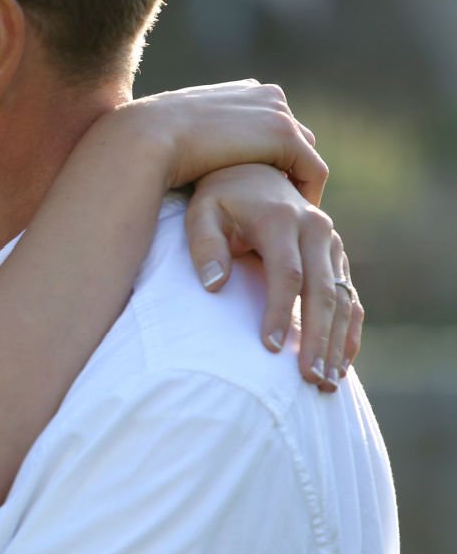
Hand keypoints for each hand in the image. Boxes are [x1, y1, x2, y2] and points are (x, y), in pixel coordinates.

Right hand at [110, 80, 327, 201]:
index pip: (272, 124)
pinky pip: (312, 172)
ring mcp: (279, 114)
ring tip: (282, 212)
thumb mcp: (183, 128)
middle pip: (295, 138)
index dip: (267, 157)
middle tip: (274, 203)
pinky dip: (306, 194)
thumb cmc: (153, 139)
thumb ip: (202, 132)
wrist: (149, 137)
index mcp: (244, 90)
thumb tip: (201, 150)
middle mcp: (267, 95)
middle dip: (287, 168)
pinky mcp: (285, 137)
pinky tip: (289, 217)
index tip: (258, 187)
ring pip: (305, 156)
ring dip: (296, 182)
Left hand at [185, 164, 361, 391]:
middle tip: (311, 378)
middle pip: (323, 292)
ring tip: (326, 381)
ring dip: (337, 342)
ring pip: (343, 299)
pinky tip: (342, 362)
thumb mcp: (202, 213)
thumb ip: (205, 246)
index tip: (268, 348)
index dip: (278, 311)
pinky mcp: (337, 257)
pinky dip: (348, 330)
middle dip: (317, 338)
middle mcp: (316, 230)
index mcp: (282, 219)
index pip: (286, 273)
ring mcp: (331, 243)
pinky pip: (350, 298)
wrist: (252, 171)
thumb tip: (213, 286)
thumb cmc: (219, 198)